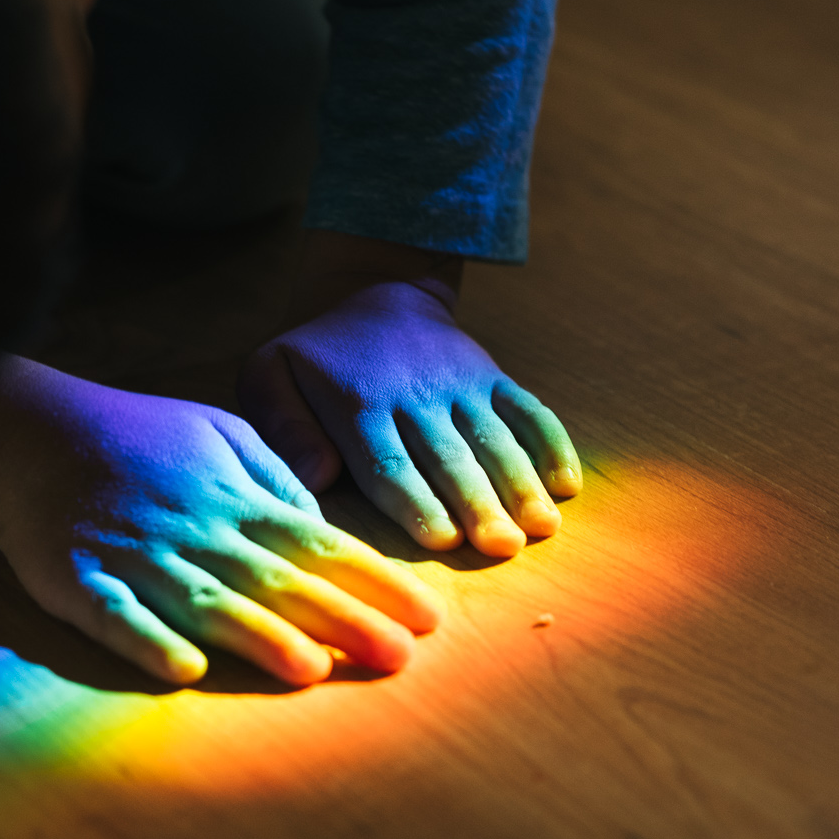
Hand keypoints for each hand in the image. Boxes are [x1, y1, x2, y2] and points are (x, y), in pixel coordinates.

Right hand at [0, 357, 443, 685]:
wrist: (28, 429)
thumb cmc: (133, 434)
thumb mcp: (217, 430)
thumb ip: (275, 476)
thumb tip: (326, 522)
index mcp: (232, 495)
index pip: (319, 542)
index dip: (376, 581)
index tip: (429, 618)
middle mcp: (192, 526)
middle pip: (277, 579)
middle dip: (341, 619)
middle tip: (398, 658)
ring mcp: (133, 553)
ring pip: (205, 600)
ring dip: (259, 637)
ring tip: (311, 672)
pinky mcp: (75, 579)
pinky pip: (114, 616)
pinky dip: (148, 642)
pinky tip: (184, 670)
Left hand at [238, 236, 581, 555]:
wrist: (373, 293)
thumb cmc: (314, 358)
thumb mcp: (270, 376)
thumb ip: (282, 426)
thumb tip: (313, 476)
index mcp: (358, 406)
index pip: (390, 462)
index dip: (416, 501)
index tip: (440, 539)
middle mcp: (416, 397)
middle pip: (450, 459)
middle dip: (478, 504)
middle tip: (500, 545)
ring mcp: (462, 386)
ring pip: (496, 439)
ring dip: (521, 484)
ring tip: (541, 526)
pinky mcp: (493, 378)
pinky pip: (529, 410)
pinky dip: (551, 445)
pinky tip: (568, 485)